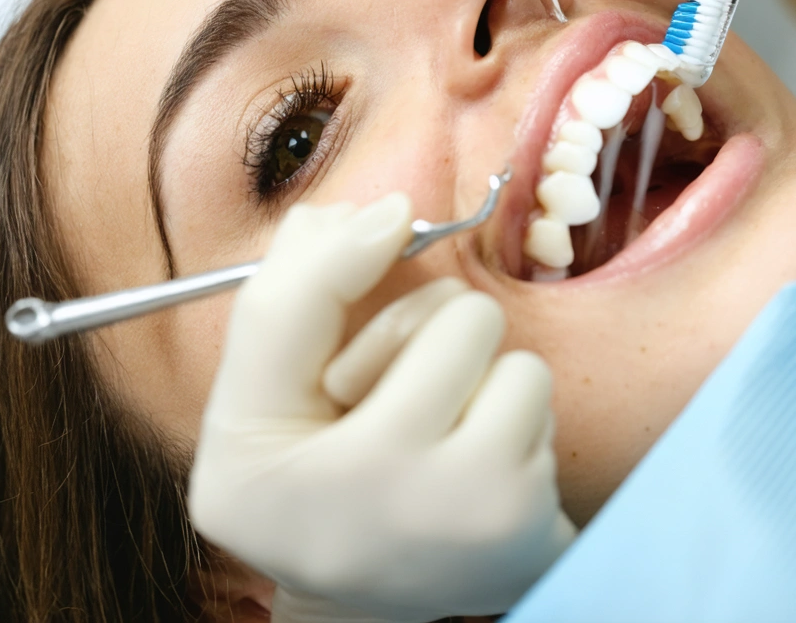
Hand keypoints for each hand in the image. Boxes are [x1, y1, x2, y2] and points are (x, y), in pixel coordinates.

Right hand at [188, 194, 575, 622]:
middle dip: (435, 338)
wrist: (363, 602)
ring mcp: (486, 523)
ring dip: (483, 387)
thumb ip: (287, 303)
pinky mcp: (540, 534)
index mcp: (297, 476)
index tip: (388, 219)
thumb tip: (383, 212)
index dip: (346, 252)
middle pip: (464, 318)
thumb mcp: (250, 409)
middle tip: (400, 397)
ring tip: (437, 442)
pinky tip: (473, 475)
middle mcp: (404, 504)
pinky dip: (513, 428)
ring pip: (520, 367)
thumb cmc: (305, 491)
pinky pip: (545, 416)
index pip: (318, 313)